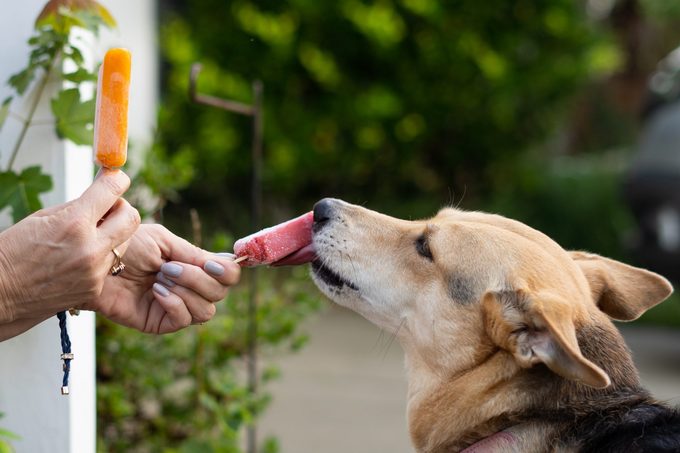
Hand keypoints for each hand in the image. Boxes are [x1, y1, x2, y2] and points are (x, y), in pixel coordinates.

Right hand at [0, 169, 139, 323]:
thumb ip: (77, 206)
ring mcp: (95, 271)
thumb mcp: (41, 218)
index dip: (117, 180)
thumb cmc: (13, 252)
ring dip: (113, 235)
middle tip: (109, 209)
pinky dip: (101, 257)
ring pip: (124, 243)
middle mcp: (90, 248)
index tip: (116, 179)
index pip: (112, 190)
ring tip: (89, 237)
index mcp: (73, 224)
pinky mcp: (95, 288)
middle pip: (132, 218)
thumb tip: (103, 194)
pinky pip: (110, 264)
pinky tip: (79, 259)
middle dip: (122, 209)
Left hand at [86, 224, 240, 333]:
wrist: (97, 260)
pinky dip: (174, 303)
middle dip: (198, 278)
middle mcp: (190, 287)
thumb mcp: (164, 241)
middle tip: (169, 267)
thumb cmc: (126, 246)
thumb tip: (227, 264)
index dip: (226, 271)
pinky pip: (183, 320)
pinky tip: (156, 292)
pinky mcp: (160, 322)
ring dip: (186, 290)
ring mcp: (176, 306)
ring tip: (160, 279)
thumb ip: (194, 254)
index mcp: (194, 266)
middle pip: (221, 293)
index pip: (229, 275)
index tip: (209, 263)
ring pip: (206, 310)